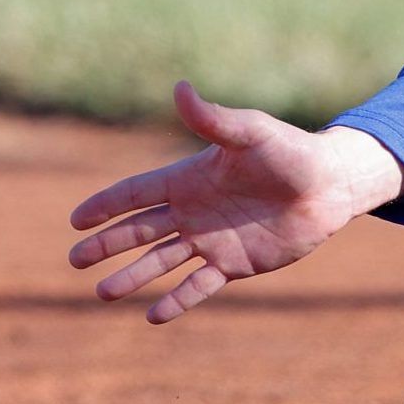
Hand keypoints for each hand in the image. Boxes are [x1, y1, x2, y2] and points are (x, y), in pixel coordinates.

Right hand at [69, 82, 403, 322]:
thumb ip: (213, 119)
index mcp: (190, 178)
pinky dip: (176, 301)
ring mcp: (211, 239)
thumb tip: (180, 88)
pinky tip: (153, 316)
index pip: (137, 193)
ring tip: (102, 293)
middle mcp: (194, 211)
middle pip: (140, 230)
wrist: (328, 185)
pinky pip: (198, 286)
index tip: (74, 219)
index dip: (106, 205)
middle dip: (107, 245)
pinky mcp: (234, 264)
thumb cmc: (290, 151)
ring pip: (161, 262)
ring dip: (132, 276)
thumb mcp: (250, 133)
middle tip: (74, 261)